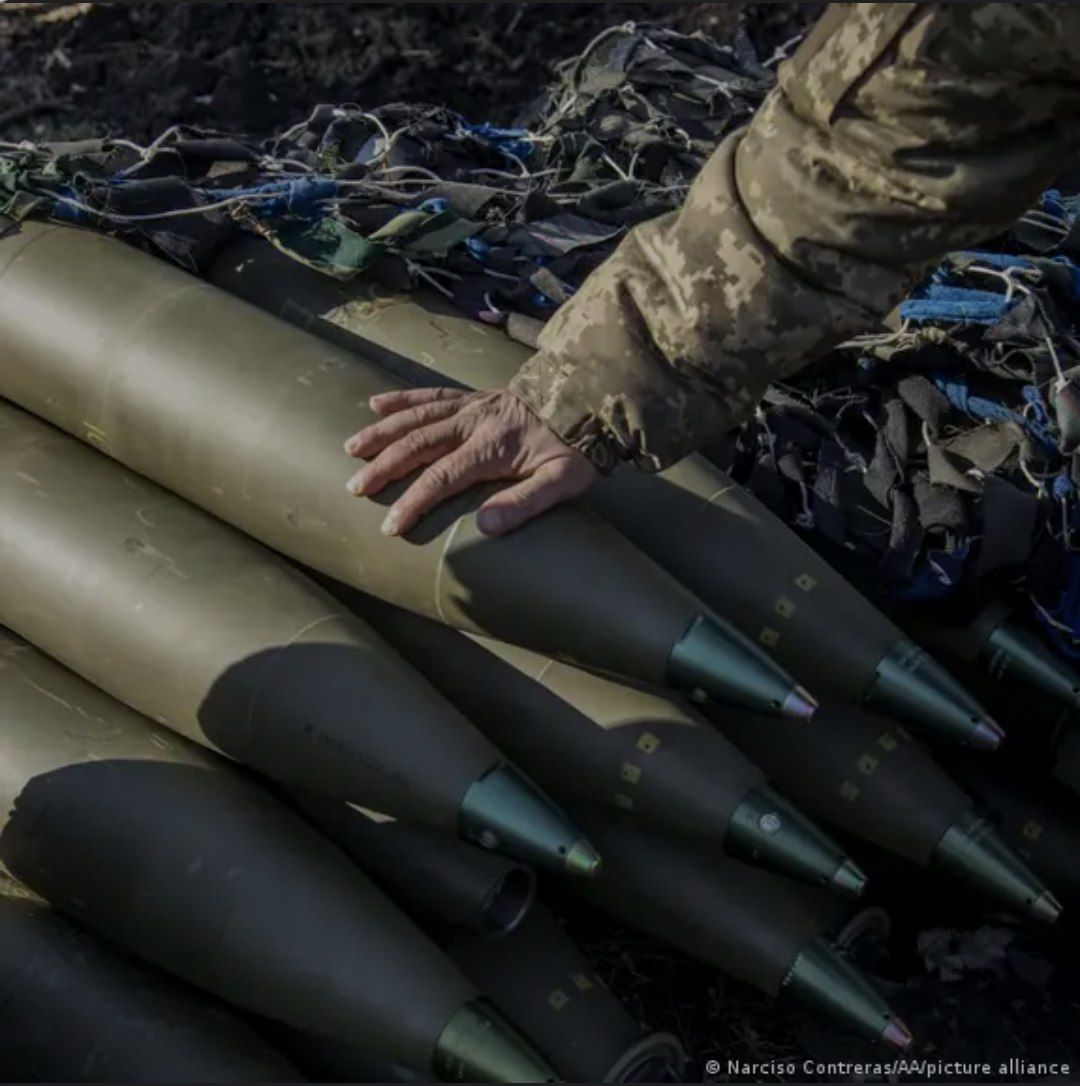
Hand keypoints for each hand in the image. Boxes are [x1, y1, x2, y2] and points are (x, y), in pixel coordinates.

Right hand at [344, 388, 599, 536]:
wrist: (588, 400)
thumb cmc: (574, 448)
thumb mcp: (561, 482)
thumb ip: (524, 504)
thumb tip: (484, 526)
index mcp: (492, 446)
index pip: (442, 477)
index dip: (413, 502)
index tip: (390, 526)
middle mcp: (474, 422)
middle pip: (418, 444)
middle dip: (384, 467)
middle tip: (356, 488)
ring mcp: (471, 405)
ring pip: (417, 416)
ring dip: (382, 432)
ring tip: (353, 448)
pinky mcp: (473, 396)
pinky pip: (431, 393)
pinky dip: (402, 398)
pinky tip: (376, 402)